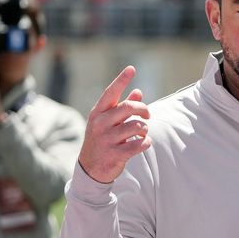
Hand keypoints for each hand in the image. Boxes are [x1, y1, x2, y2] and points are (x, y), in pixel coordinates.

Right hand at [78, 66, 151, 182]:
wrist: (91, 168)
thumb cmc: (103, 139)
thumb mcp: (108, 122)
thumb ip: (122, 107)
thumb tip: (138, 91)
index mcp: (98, 113)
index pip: (110, 93)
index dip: (121, 80)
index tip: (131, 69)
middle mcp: (100, 124)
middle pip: (128, 107)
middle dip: (143, 109)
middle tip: (147, 115)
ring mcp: (106, 140)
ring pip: (136, 126)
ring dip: (144, 128)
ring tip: (142, 132)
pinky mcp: (115, 155)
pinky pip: (139, 145)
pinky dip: (146, 143)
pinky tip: (144, 143)